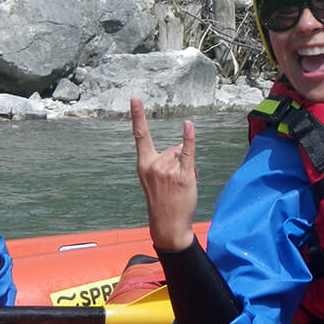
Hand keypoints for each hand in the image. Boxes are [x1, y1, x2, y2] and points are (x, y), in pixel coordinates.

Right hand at [130, 97, 197, 250]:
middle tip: (174, 184)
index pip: (140, 135)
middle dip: (178, 162)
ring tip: (181, 186)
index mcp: (143, 164)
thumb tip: (181, 148)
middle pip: (173, 149)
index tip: (135, 98)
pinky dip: (189, 138)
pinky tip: (188, 125)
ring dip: (187, 167)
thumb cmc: (162, 201)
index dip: (137, 115)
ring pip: (183, 154)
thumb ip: (164, 161)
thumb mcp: (153, 180)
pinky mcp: (183, 174)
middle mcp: (154, 164)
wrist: (168, 224)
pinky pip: (188, 151)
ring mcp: (168, 169)